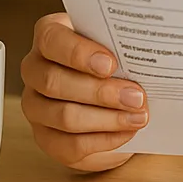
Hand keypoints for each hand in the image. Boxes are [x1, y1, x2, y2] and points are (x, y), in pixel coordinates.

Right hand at [20, 13, 147, 171]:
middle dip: (100, 92)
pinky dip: (104, 140)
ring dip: (107, 118)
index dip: (78, 53)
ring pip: (64, 116)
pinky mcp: (46, 138)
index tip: (111, 64)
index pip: (51, 40)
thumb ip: (124, 43)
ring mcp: (35, 106)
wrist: (117, 97)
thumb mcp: (119, 45)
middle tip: (136, 96)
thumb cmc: (118, 62)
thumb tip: (147, 46)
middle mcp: (35, 69)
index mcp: (50, 36)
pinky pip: (70, 145)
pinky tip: (128, 132)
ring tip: (139, 116)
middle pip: (54, 82)